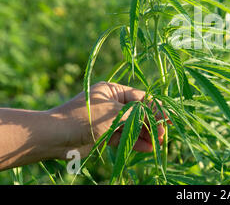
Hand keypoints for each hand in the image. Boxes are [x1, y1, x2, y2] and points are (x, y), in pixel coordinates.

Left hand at [50, 82, 169, 158]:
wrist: (54, 137)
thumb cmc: (83, 118)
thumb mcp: (113, 113)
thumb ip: (137, 114)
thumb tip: (158, 116)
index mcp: (112, 90)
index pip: (140, 97)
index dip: (155, 108)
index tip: (167, 119)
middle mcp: (111, 103)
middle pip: (138, 112)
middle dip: (151, 123)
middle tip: (162, 134)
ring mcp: (107, 119)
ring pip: (132, 125)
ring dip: (144, 134)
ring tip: (156, 143)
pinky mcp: (104, 135)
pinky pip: (124, 136)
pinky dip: (134, 141)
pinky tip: (146, 148)